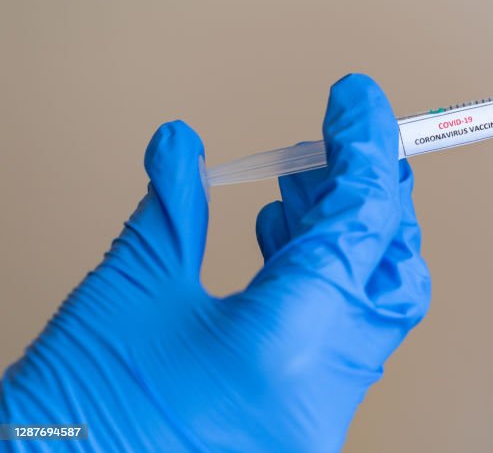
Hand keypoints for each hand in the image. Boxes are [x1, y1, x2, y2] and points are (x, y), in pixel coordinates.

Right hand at [0, 74, 429, 451]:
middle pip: (390, 268)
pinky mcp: (299, 427)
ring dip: (343, 235)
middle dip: (371, 195)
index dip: (367, 146)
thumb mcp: (127, 296)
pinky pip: (340, 341)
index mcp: (292, 345)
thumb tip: (184, 146)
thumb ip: (172, 209)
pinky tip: (284, 243)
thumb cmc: (73, 430)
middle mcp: (325, 391)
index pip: (364, 221)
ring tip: (300, 185)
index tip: (358, 99)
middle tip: (342, 144)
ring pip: (372, 306)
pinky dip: (324, 282)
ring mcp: (318, 418)